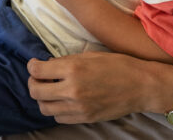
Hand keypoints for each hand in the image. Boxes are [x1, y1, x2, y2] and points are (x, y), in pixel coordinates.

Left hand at [27, 51, 171, 123]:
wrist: (140, 85)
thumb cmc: (118, 65)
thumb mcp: (90, 55)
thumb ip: (66, 61)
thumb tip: (48, 65)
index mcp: (73, 69)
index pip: (37, 71)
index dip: (31, 66)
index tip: (34, 64)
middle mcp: (72, 90)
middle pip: (36, 91)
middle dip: (32, 83)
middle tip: (37, 77)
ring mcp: (78, 107)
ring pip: (44, 108)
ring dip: (43, 98)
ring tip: (49, 89)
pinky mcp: (85, 118)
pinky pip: (59, 117)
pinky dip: (56, 109)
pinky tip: (62, 100)